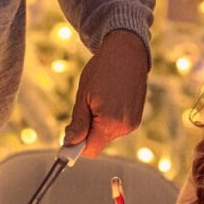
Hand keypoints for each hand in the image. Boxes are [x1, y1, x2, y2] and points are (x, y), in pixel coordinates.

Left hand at [64, 30, 147, 157]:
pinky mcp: (136, 119)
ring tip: (100, 100)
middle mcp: (124, 127)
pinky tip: (110, 100)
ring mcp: (132, 124)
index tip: (67, 140)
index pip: (90, 150)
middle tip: (84, 109)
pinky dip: (109, 120)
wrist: (127, 53)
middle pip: (98, 143)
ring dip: (98, 124)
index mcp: (110, 122)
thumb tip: (70, 142)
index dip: (76, 147)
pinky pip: (117, 127)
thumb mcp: (84, 96)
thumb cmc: (104, 70)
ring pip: (107, 135)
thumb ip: (78, 123)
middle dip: (87, 132)